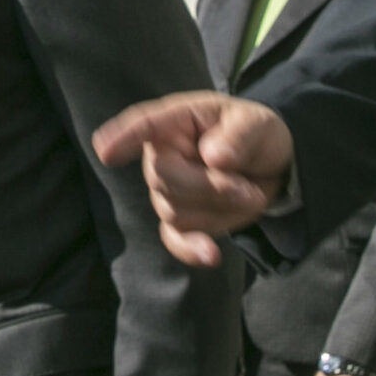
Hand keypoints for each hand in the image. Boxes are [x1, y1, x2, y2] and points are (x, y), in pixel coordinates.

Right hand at [93, 92, 292, 266]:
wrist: (270, 167)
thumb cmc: (255, 135)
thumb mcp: (258, 125)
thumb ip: (239, 137)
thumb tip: (213, 157)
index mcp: (177, 121)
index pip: (145, 125)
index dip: (124, 136)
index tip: (105, 150)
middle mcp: (161, 154)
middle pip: (163, 178)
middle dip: (210, 187)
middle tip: (247, 187)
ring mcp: (165, 190)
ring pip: (175, 211)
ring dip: (218, 209)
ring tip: (248, 193)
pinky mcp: (180, 221)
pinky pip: (174, 239)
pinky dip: (191, 249)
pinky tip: (210, 254)